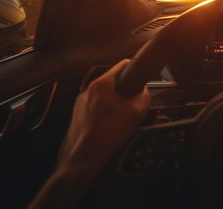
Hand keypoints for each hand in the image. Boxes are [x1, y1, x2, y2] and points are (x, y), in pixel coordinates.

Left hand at [30, 60, 149, 208]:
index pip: (122, 65)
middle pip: (113, 82)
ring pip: (103, 95)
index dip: (135, 69)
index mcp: (101, 85)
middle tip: (131, 105)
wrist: (84, 157)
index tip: (141, 75)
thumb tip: (144, 92)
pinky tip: (108, 126)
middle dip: (124, 91)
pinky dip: (104, 112)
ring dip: (113, 102)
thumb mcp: (135, 114)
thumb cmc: (106, 136)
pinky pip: (95, 107)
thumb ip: (144, 97)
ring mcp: (80, 102)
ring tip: (119, 119)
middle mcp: (88, 90)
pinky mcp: (77, 114)